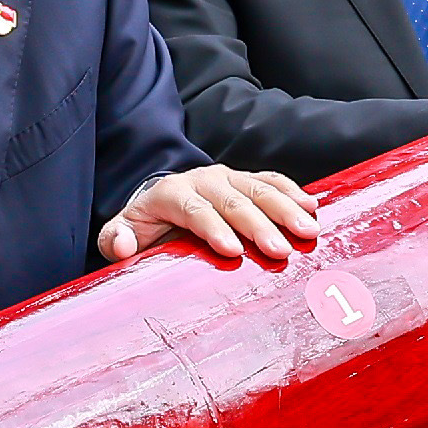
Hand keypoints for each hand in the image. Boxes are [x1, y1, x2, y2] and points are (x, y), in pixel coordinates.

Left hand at [100, 164, 318, 264]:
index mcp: (170, 194)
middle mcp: (202, 180)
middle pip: (234, 201)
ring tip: (307, 230)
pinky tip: (312, 206)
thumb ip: (116, 240)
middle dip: (259, 225)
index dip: (214, 229)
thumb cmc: (144, 226)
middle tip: (280, 251)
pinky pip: (272, 181)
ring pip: (259, 189)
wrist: (161, 201)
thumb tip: (123, 247)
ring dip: (285, 209)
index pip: (195, 211)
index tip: (234, 251)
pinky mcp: (245, 179)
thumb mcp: (122, 233)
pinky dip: (292, 192)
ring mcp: (227, 177)